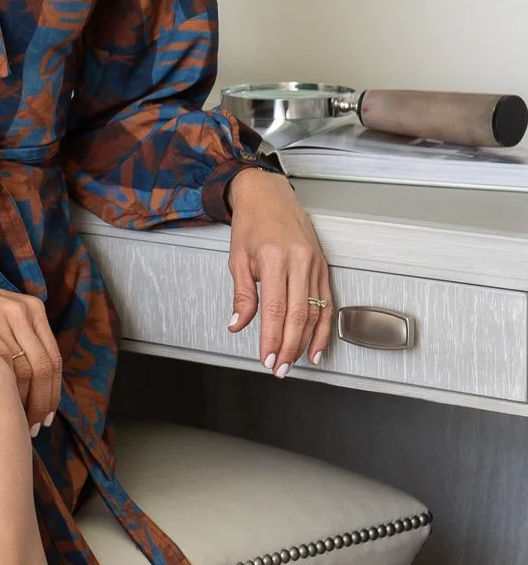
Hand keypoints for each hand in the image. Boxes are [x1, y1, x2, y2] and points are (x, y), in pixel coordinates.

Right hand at [0, 248, 61, 434]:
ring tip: (18, 424)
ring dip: (25, 403)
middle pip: (45, 367)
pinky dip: (4, 389)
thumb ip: (19, 339)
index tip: (47, 417)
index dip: (54, 393)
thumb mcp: (0, 315)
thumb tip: (37, 387)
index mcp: (32, 309)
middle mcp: (20, 310)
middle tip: (34, 428)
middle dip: (43, 404)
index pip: (54, 359)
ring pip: (26, 369)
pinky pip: (0, 362)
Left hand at [224, 169, 332, 375]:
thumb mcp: (237, 257)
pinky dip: (324, 327)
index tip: (267, 357)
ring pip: (316, 311)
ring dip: (307, 341)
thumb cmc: (251, 224)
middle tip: (281, 368)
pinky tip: (317, 345)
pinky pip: (327, 302)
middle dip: (289, 346)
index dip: (273, 338)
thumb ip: (241, 295)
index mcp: (275, 259)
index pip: (275, 309)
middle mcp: (299, 262)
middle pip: (298, 315)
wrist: (269, 196)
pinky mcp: (323, 266)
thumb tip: (237, 325)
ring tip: (296, 361)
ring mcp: (315, 264)